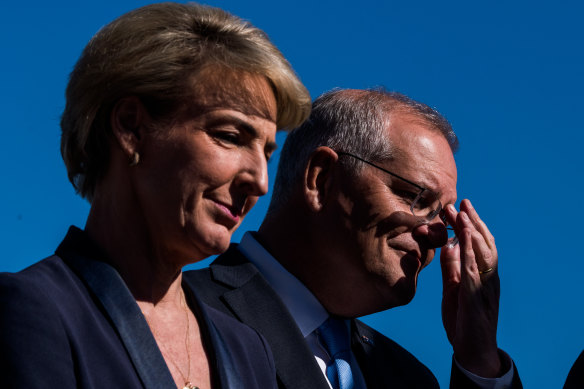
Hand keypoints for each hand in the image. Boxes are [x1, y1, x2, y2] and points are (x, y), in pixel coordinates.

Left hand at [440, 199, 502, 376]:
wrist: (472, 349)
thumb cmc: (463, 319)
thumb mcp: (453, 288)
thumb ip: (452, 269)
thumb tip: (448, 246)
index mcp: (480, 274)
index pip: (476, 244)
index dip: (468, 225)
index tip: (456, 208)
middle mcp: (487, 277)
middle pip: (482, 244)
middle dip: (471, 222)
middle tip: (459, 202)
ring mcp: (484, 287)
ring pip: (482, 254)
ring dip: (472, 232)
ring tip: (463, 215)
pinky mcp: (476, 298)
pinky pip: (474, 273)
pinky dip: (470, 255)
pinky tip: (463, 241)